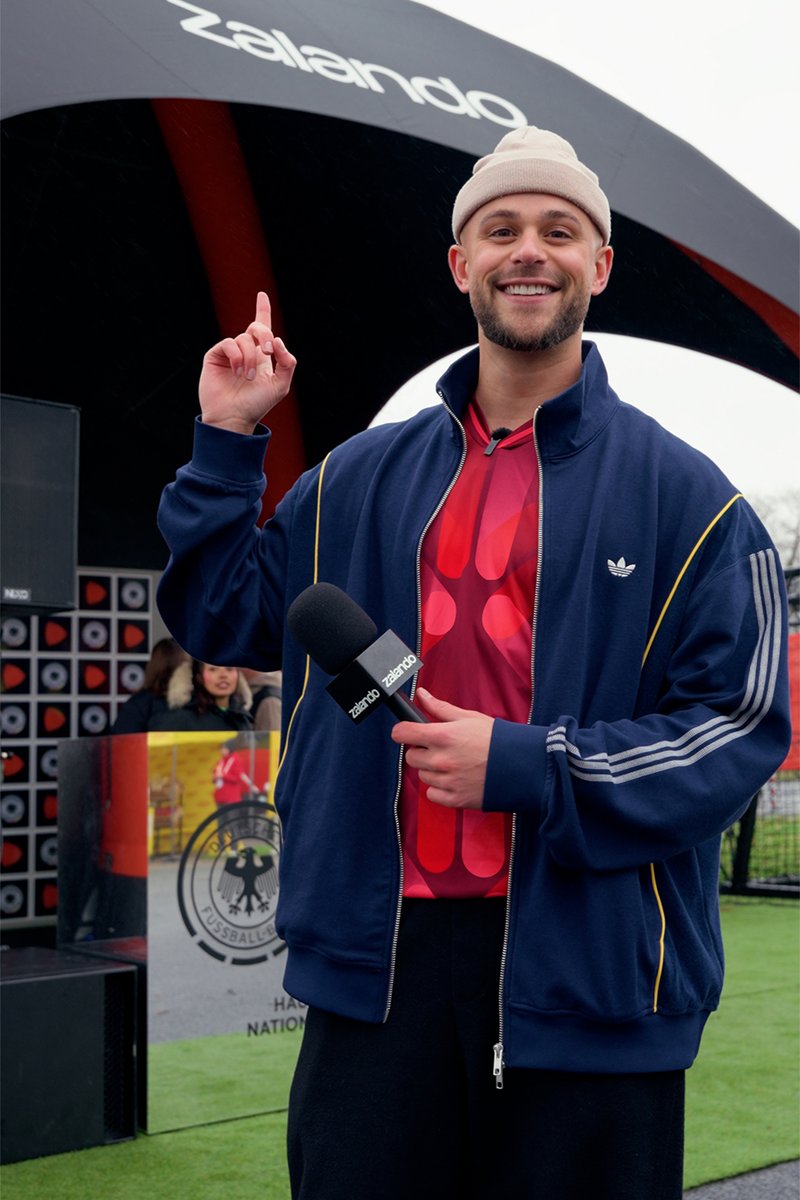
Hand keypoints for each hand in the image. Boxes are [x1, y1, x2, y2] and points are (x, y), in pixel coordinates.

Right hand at [198, 291, 296, 433]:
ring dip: (250, 358)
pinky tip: (237, 372)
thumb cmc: (256, 404)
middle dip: (265, 335)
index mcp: (261, 356)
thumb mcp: (280, 385)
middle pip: (256, 328)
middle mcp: (245, 351)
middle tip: (269, 351)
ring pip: (244, 339)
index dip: (262, 310)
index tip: (262, 295)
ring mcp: (230, 353)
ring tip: (247, 377)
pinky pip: (229, 344)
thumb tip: (278, 341)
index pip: (262, 328)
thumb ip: (287, 362)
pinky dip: (237, 357)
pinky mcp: (215, 355)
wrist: (234, 417)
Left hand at [390, 688, 493, 808]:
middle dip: (422, 751)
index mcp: (442, 736)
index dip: (403, 731)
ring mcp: (447, 781)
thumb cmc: (496, 740)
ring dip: (432, 770)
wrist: (520, 766)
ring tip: (454, 764)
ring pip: (422, 776)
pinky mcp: (455, 799)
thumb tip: (421, 695)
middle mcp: (441, 760)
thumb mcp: (468, 717)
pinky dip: (440, 789)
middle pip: (411, 757)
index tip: (408, 733)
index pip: (402, 734)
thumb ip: (439, 708)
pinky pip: (432, 794)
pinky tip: (455, 780)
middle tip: (441, 748)